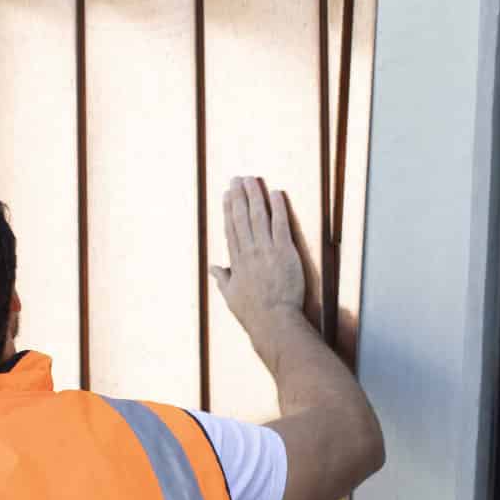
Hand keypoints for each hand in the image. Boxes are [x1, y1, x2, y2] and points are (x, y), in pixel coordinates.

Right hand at [209, 177, 308, 331]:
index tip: (227, 194)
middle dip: (239, 195)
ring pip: (258, 216)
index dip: (228, 208)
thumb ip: (222, 278)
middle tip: (238, 178)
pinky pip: (280, 224)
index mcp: (236, 260)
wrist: (273, 321)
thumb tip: (214, 268)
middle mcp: (248, 251)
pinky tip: (276, 192)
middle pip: (242, 217)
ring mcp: (266, 250)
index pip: (231, 228)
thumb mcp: (230, 296)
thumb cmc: (253, 313)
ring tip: (252, 179)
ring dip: (255, 195)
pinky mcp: (284, 251)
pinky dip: (278, 207)